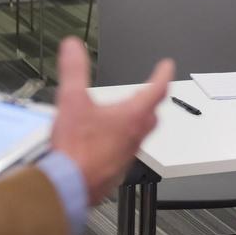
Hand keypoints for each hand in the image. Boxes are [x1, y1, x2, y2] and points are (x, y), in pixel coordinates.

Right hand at [49, 37, 173, 203]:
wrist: (68, 187)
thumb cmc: (76, 149)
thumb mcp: (72, 101)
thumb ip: (74, 70)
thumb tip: (73, 47)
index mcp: (132, 117)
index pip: (156, 90)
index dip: (163, 75)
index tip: (167, 66)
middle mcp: (135, 137)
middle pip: (152, 116)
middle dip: (152, 100)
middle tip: (151, 91)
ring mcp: (126, 155)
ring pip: (139, 135)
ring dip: (136, 122)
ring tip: (126, 115)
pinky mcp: (115, 171)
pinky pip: (124, 152)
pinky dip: (120, 141)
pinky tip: (106, 142)